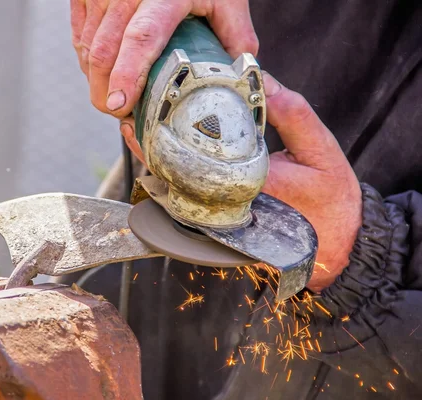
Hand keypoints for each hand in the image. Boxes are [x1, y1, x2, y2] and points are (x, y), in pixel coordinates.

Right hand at [70, 0, 257, 116]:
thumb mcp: (226, 2)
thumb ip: (238, 42)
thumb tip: (254, 91)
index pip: (141, 38)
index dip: (127, 75)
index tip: (120, 105)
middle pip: (104, 52)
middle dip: (106, 94)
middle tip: (122, 117)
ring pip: (87, 50)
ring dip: (98, 82)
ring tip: (118, 99)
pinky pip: (79, 39)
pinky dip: (89, 65)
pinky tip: (105, 75)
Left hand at [121, 72, 362, 291]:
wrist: (337, 246)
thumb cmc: (331, 200)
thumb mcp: (320, 149)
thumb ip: (291, 113)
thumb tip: (260, 80)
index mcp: (251, 183)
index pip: (199, 157)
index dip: (170, 135)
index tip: (151, 113)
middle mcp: (229, 207)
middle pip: (179, 177)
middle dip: (155, 151)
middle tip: (134, 125)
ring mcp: (223, 222)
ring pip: (179, 194)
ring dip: (159, 167)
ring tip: (141, 139)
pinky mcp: (223, 229)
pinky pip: (190, 206)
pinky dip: (175, 184)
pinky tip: (165, 164)